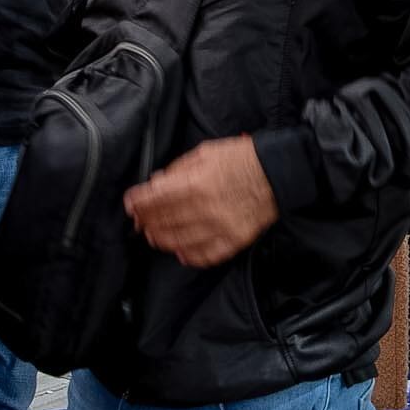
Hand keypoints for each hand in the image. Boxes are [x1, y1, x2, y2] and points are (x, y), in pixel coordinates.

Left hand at [124, 135, 278, 267]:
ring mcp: (220, 227)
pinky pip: (207, 255)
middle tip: (139, 222)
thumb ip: (178, 169)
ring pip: (180, 241)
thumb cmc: (242, 159)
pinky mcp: (234, 240)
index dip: (137, 202)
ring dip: (162, 239)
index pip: (154, 199)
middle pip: (163, 221)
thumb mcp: (205, 153)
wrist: (278, 172)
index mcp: (195, 184)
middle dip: (146, 222)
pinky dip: (191, 257)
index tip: (131, 204)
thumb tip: (157, 183)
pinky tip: (181, 253)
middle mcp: (205, 209)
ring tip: (154, 236)